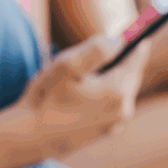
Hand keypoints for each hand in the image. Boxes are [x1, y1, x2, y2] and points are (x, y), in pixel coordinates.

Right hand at [17, 35, 149, 154]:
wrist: (29, 138)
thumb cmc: (45, 99)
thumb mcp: (67, 65)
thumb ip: (97, 48)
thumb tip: (119, 41)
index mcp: (117, 91)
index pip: (137, 58)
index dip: (136, 40)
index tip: (138, 29)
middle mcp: (123, 110)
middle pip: (131, 75)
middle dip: (121, 61)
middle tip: (109, 47)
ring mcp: (114, 125)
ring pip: (120, 91)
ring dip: (110, 79)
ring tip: (87, 75)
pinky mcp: (104, 133)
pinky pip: (111, 106)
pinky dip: (103, 96)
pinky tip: (82, 96)